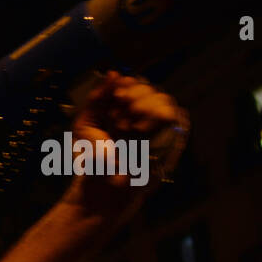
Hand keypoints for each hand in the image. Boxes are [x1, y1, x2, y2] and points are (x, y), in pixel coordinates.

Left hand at [61, 71, 187, 216]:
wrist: (101, 188)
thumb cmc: (91, 160)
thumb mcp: (84, 125)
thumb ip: (97, 97)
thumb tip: (114, 72)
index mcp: (123, 111)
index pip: (135, 84)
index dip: (128, 85)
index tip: (117, 96)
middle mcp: (143, 117)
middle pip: (150, 89)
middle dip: (134, 97)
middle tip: (118, 115)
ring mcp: (160, 129)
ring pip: (165, 101)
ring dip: (144, 110)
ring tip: (127, 128)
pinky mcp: (173, 142)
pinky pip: (176, 119)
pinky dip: (158, 120)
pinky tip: (140, 131)